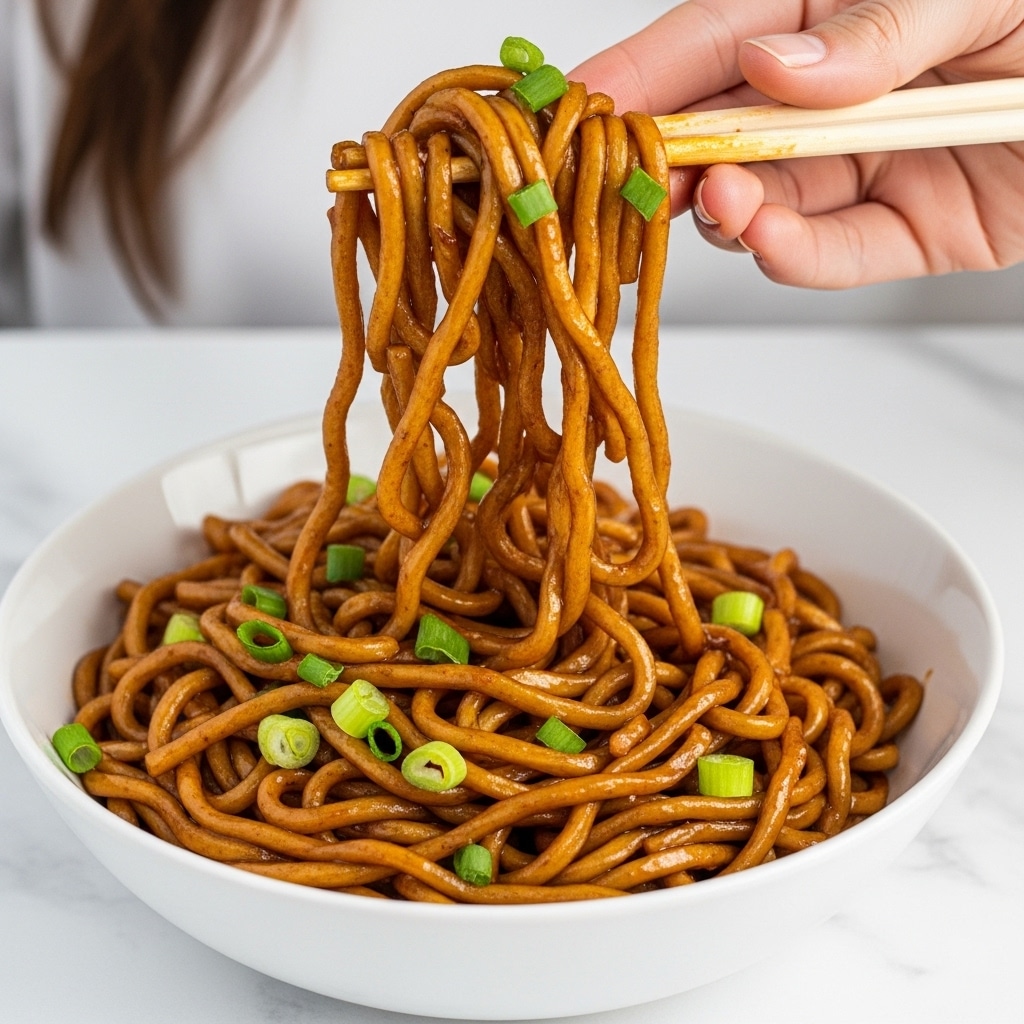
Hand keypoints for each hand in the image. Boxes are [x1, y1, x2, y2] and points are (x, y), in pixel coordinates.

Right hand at [571, 0, 1023, 287]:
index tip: (576, 107)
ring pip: (768, 201)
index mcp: (834, 10)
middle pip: (726, 130)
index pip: (712, 39)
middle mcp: (838, 93)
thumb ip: (878, 26)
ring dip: (734, 210)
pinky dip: (797, 254)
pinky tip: (770, 239)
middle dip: (676, 159)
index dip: (640, 75)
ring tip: (725, 201)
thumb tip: (774, 63)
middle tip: (640, 177)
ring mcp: (866, 166)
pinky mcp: (905, 233)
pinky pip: (834, 253)